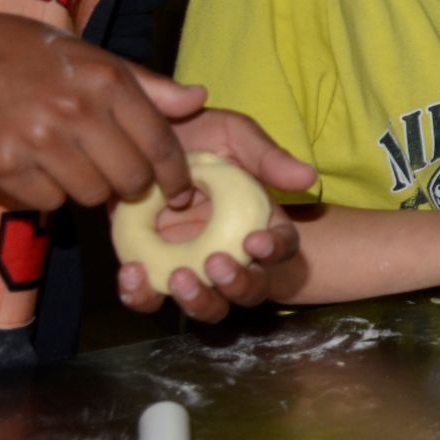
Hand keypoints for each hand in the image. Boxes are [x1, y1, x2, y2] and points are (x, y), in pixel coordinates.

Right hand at [0, 10, 198, 210]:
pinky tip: (35, 168)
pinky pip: (48, 203)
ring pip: (91, 196)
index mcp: (106, 80)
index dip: (177, 174)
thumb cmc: (21, 53)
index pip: (160, 142)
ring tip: (70, 162)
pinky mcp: (5, 167)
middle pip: (131, 179)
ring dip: (88, 188)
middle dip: (131, 185)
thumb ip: (147, 84)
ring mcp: (39, 142)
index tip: (182, 191)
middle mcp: (78, 112)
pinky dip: (48, 194)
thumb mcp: (89, 55)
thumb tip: (200, 99)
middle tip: (119, 176)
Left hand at [112, 99, 318, 322]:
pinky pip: (149, 297)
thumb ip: (267, 156)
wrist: (138, 137)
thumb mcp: (233, 135)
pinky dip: (141, 295)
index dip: (274, 250)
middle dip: (238, 284)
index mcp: (257, 222)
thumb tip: (308, 177)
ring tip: (179, 279)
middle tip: (215, 264)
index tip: (254, 240)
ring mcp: (190, 265)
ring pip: (207, 305)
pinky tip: (131, 274)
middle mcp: (230, 251)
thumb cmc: (198, 134)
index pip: (281, 247)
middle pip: (250, 289)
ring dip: (198, 301)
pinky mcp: (150, 269)